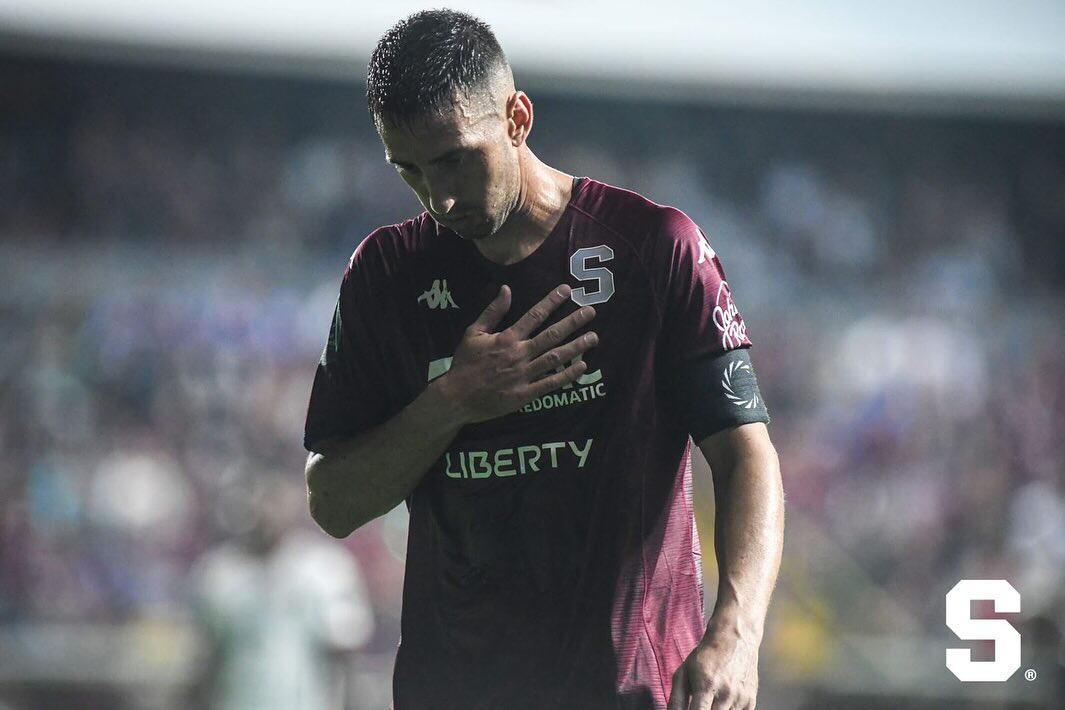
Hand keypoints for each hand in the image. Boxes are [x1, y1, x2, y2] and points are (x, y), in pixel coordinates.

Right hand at [437, 283, 597, 422]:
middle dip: (573, 322)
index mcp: (507, 338)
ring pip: (555, 358)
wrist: (457, 397)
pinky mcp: (525, 394)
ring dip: (576, 347)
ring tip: (594, 337)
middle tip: (591, 312)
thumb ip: (492, 312)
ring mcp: (524, 375)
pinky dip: (567, 375)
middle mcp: (519, 354)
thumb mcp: (473, 333)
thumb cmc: (465, 364)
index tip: (568, 290)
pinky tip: (582, 367)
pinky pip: (550, 383)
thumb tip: (506, 289)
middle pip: (551, 335)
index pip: (534, 316)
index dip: (552, 302)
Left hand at [667, 625, 759, 709]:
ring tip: (710, 700)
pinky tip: (722, 702)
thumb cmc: (706, 656)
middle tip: (698, 705)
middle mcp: (726, 693)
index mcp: (706, 684)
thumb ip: (676, 699)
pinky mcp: (751, 702)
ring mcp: (741, 699)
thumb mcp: (684, 672)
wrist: (735, 639)